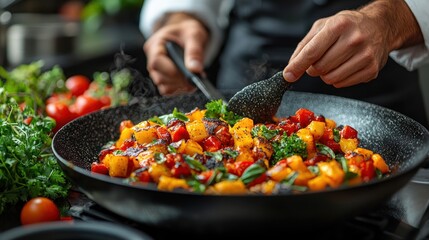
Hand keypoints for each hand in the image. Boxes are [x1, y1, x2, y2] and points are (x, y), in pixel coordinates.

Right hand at [143, 13, 208, 94]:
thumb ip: (194, 51)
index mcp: (155, 44)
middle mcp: (152, 58)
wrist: (187, 34)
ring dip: (180, 87)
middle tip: (195, 79)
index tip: (187, 75)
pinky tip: (189, 83)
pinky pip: (168, 90)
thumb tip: (195, 69)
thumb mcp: (194, 35)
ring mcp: (156, 70)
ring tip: (194, 81)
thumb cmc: (188, 31)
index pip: (156, 62)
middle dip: (178, 81)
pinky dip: (180, 89)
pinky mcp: (163, 78)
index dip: (170, 71)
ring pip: (164, 86)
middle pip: (159, 77)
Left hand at [283, 0, 422, 87]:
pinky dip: (338, 78)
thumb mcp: (323, 27)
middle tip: (320, 59)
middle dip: (314, 67)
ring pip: (330, 79)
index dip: (297, 66)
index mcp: (339, 25)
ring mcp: (365, 55)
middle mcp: (354, 39)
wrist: (379, 26)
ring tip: (334, 61)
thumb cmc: (347, 26)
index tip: (288, 75)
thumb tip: (291, 68)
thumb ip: (304, 46)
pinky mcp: (371, 69)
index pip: (312, 52)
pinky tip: (345, 65)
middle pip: (319, 68)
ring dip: (326, 74)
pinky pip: (341, 84)